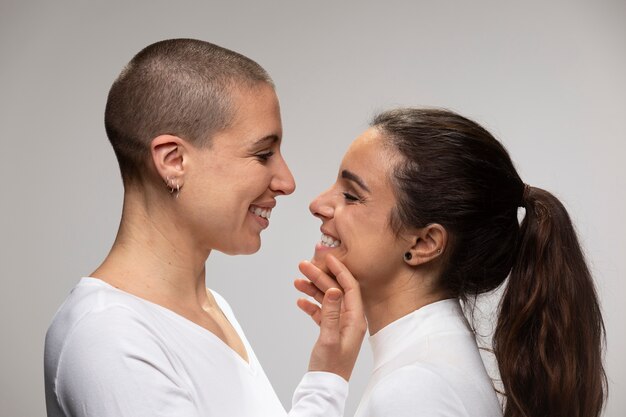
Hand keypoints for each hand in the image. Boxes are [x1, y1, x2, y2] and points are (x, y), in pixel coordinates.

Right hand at [294, 255, 366, 380]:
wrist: (325, 387)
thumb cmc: (330, 367)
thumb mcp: (329, 338)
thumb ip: (331, 312)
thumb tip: (334, 289)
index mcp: (355, 320)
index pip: (350, 287)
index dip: (339, 270)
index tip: (327, 257)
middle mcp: (350, 320)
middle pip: (336, 290)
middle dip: (320, 277)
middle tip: (304, 265)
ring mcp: (340, 325)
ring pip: (327, 300)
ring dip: (313, 290)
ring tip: (297, 281)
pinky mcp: (330, 331)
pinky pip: (321, 312)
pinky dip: (311, 305)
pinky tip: (300, 301)